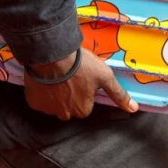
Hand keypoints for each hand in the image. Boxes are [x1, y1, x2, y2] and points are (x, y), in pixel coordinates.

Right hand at [23, 47, 138, 120]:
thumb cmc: (80, 64)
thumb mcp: (105, 77)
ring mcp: (48, 109)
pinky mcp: (34, 102)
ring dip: (55, 95)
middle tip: (69, 77)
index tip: (81, 79)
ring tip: (57, 77)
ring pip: (54, 105)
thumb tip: (133, 109)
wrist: (52, 54)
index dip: (83, 92)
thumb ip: (118, 94)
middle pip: (69, 108)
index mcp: (83, 109)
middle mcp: (65, 114)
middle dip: (69, 96)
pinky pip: (39, 101)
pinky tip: (46, 80)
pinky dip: (41, 93)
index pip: (85, 106)